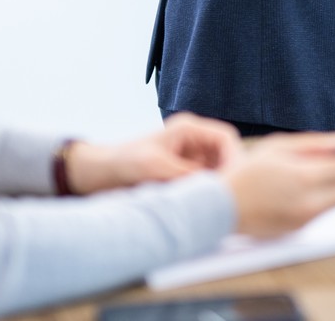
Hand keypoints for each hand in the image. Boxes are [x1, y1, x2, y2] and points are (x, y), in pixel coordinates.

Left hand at [64, 112, 243, 193]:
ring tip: (211, 204)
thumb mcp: (156, 167)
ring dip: (215, 186)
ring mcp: (189, 157)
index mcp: (189, 128)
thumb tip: (216, 188)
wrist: (99, 173)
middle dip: (227, 174)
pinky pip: (203, 182)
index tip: (235, 180)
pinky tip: (201, 206)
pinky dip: (204, 193)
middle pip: (225, 155)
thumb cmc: (123, 162)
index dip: (235, 157)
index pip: (226, 138)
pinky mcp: (183, 173)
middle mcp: (193, 141)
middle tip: (226, 198)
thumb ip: (187, 175)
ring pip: (216, 171)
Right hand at [225, 132, 334, 239]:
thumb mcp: (279, 147)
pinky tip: (310, 183)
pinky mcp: (301, 228)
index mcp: (304, 178)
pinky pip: (325, 210)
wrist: (222, 208)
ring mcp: (307, 218)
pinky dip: (327, 195)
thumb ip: (316, 143)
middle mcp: (310, 202)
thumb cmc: (247, 172)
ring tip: (328, 168)